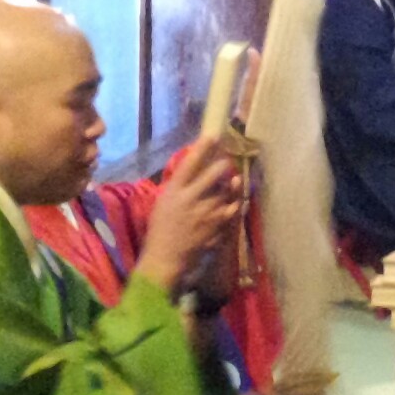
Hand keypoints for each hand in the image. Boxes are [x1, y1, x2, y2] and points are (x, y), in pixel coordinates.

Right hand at [131, 146, 244, 302]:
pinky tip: (234, 202)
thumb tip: (193, 170)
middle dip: (223, 165)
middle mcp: (191, 200)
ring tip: (234, 180)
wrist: (165, 258)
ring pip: (226, 193)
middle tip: (227, 162)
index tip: (213, 136)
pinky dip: (233, 206)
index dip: (202, 149)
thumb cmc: (160, 229)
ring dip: (232, 186)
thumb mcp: (163, 203)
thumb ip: (178, 187)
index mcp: (174, 192)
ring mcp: (205, 215)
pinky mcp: (216, 228)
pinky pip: (230, 212)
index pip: (190, 164)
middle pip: (213, 175)